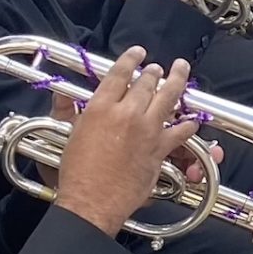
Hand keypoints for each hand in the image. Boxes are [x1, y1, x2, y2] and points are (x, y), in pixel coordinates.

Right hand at [51, 48, 202, 235]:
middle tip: (157, 67)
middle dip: (153, 71)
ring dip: (177, 80)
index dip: (131, 58)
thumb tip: (61, 93)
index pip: (120, 73)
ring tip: (181, 69)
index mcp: (101, 107)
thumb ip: (65, 109)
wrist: (91, 201)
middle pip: (146, 82)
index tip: (138, 52)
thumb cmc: (76, 172)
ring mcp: (146, 129)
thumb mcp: (66, 134)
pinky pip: (180, 130)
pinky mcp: (159, 148)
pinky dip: (188, 123)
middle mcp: (126, 113)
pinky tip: (192, 118)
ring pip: (168, 96)